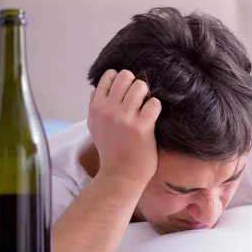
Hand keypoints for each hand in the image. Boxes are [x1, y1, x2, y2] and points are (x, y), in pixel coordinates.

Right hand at [87, 69, 161, 183]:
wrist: (120, 175)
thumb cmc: (111, 150)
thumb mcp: (95, 125)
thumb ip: (97, 105)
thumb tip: (101, 87)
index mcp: (96, 108)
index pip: (109, 76)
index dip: (121, 80)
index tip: (126, 92)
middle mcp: (108, 110)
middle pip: (125, 76)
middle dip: (135, 84)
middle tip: (139, 98)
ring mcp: (125, 118)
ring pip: (140, 86)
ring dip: (147, 94)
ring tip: (146, 107)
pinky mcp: (142, 127)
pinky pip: (154, 103)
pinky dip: (156, 107)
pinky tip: (152, 116)